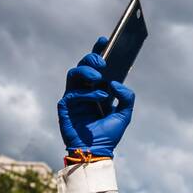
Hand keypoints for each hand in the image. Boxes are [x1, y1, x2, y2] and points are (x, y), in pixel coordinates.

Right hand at [57, 36, 135, 157]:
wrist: (96, 153)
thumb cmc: (107, 135)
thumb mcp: (124, 115)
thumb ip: (126, 97)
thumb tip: (116, 83)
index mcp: (96, 88)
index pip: (95, 65)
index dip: (98, 50)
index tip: (105, 39)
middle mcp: (83, 90)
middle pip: (83, 65)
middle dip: (91, 58)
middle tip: (103, 61)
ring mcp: (73, 98)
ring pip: (74, 74)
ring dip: (86, 70)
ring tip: (98, 75)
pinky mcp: (65, 108)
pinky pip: (73, 94)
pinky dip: (88, 94)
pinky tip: (101, 97)